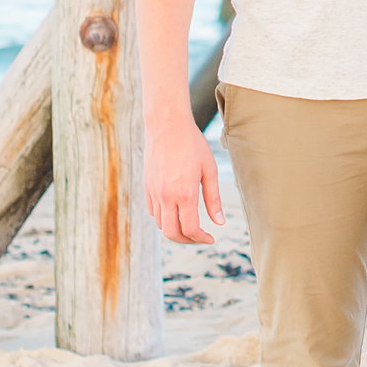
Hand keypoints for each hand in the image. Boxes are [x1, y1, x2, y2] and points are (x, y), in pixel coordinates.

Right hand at [145, 108, 224, 244]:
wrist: (167, 125)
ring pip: (161, 224)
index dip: (201, 239)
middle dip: (187, 240)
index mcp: (185, 194)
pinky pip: (153, 211)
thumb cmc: (192, 144)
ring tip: (190, 224)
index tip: (210, 239)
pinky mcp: (146, 187)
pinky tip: (176, 211)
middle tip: (199, 237)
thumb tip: (219, 222)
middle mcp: (166, 197)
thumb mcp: (209, 170)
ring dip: (175, 229)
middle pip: (172, 233)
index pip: (190, 229)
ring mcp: (153, 193)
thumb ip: (214, 199)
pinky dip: (164, 218)